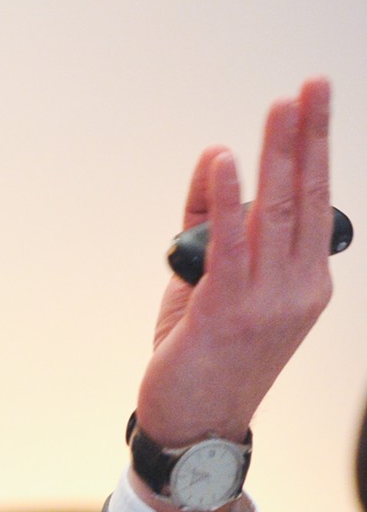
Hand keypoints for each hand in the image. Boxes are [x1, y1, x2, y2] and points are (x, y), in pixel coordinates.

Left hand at [135, 77, 333, 456]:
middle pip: (306, 198)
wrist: (195, 425)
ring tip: (280, 107)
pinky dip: (227, 201)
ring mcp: (266, 301)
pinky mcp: (225, 311)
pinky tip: (227, 161)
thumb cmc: (203, 354)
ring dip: (277, 156)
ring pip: (274, 214)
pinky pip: (229, 247)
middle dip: (309, 138)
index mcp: (306, 281)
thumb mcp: (210, 280)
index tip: (314, 101)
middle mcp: (297, 288)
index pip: (316, 203)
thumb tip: (217, 158)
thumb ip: (211, 221)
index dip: (315, 150)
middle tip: (313, 85)